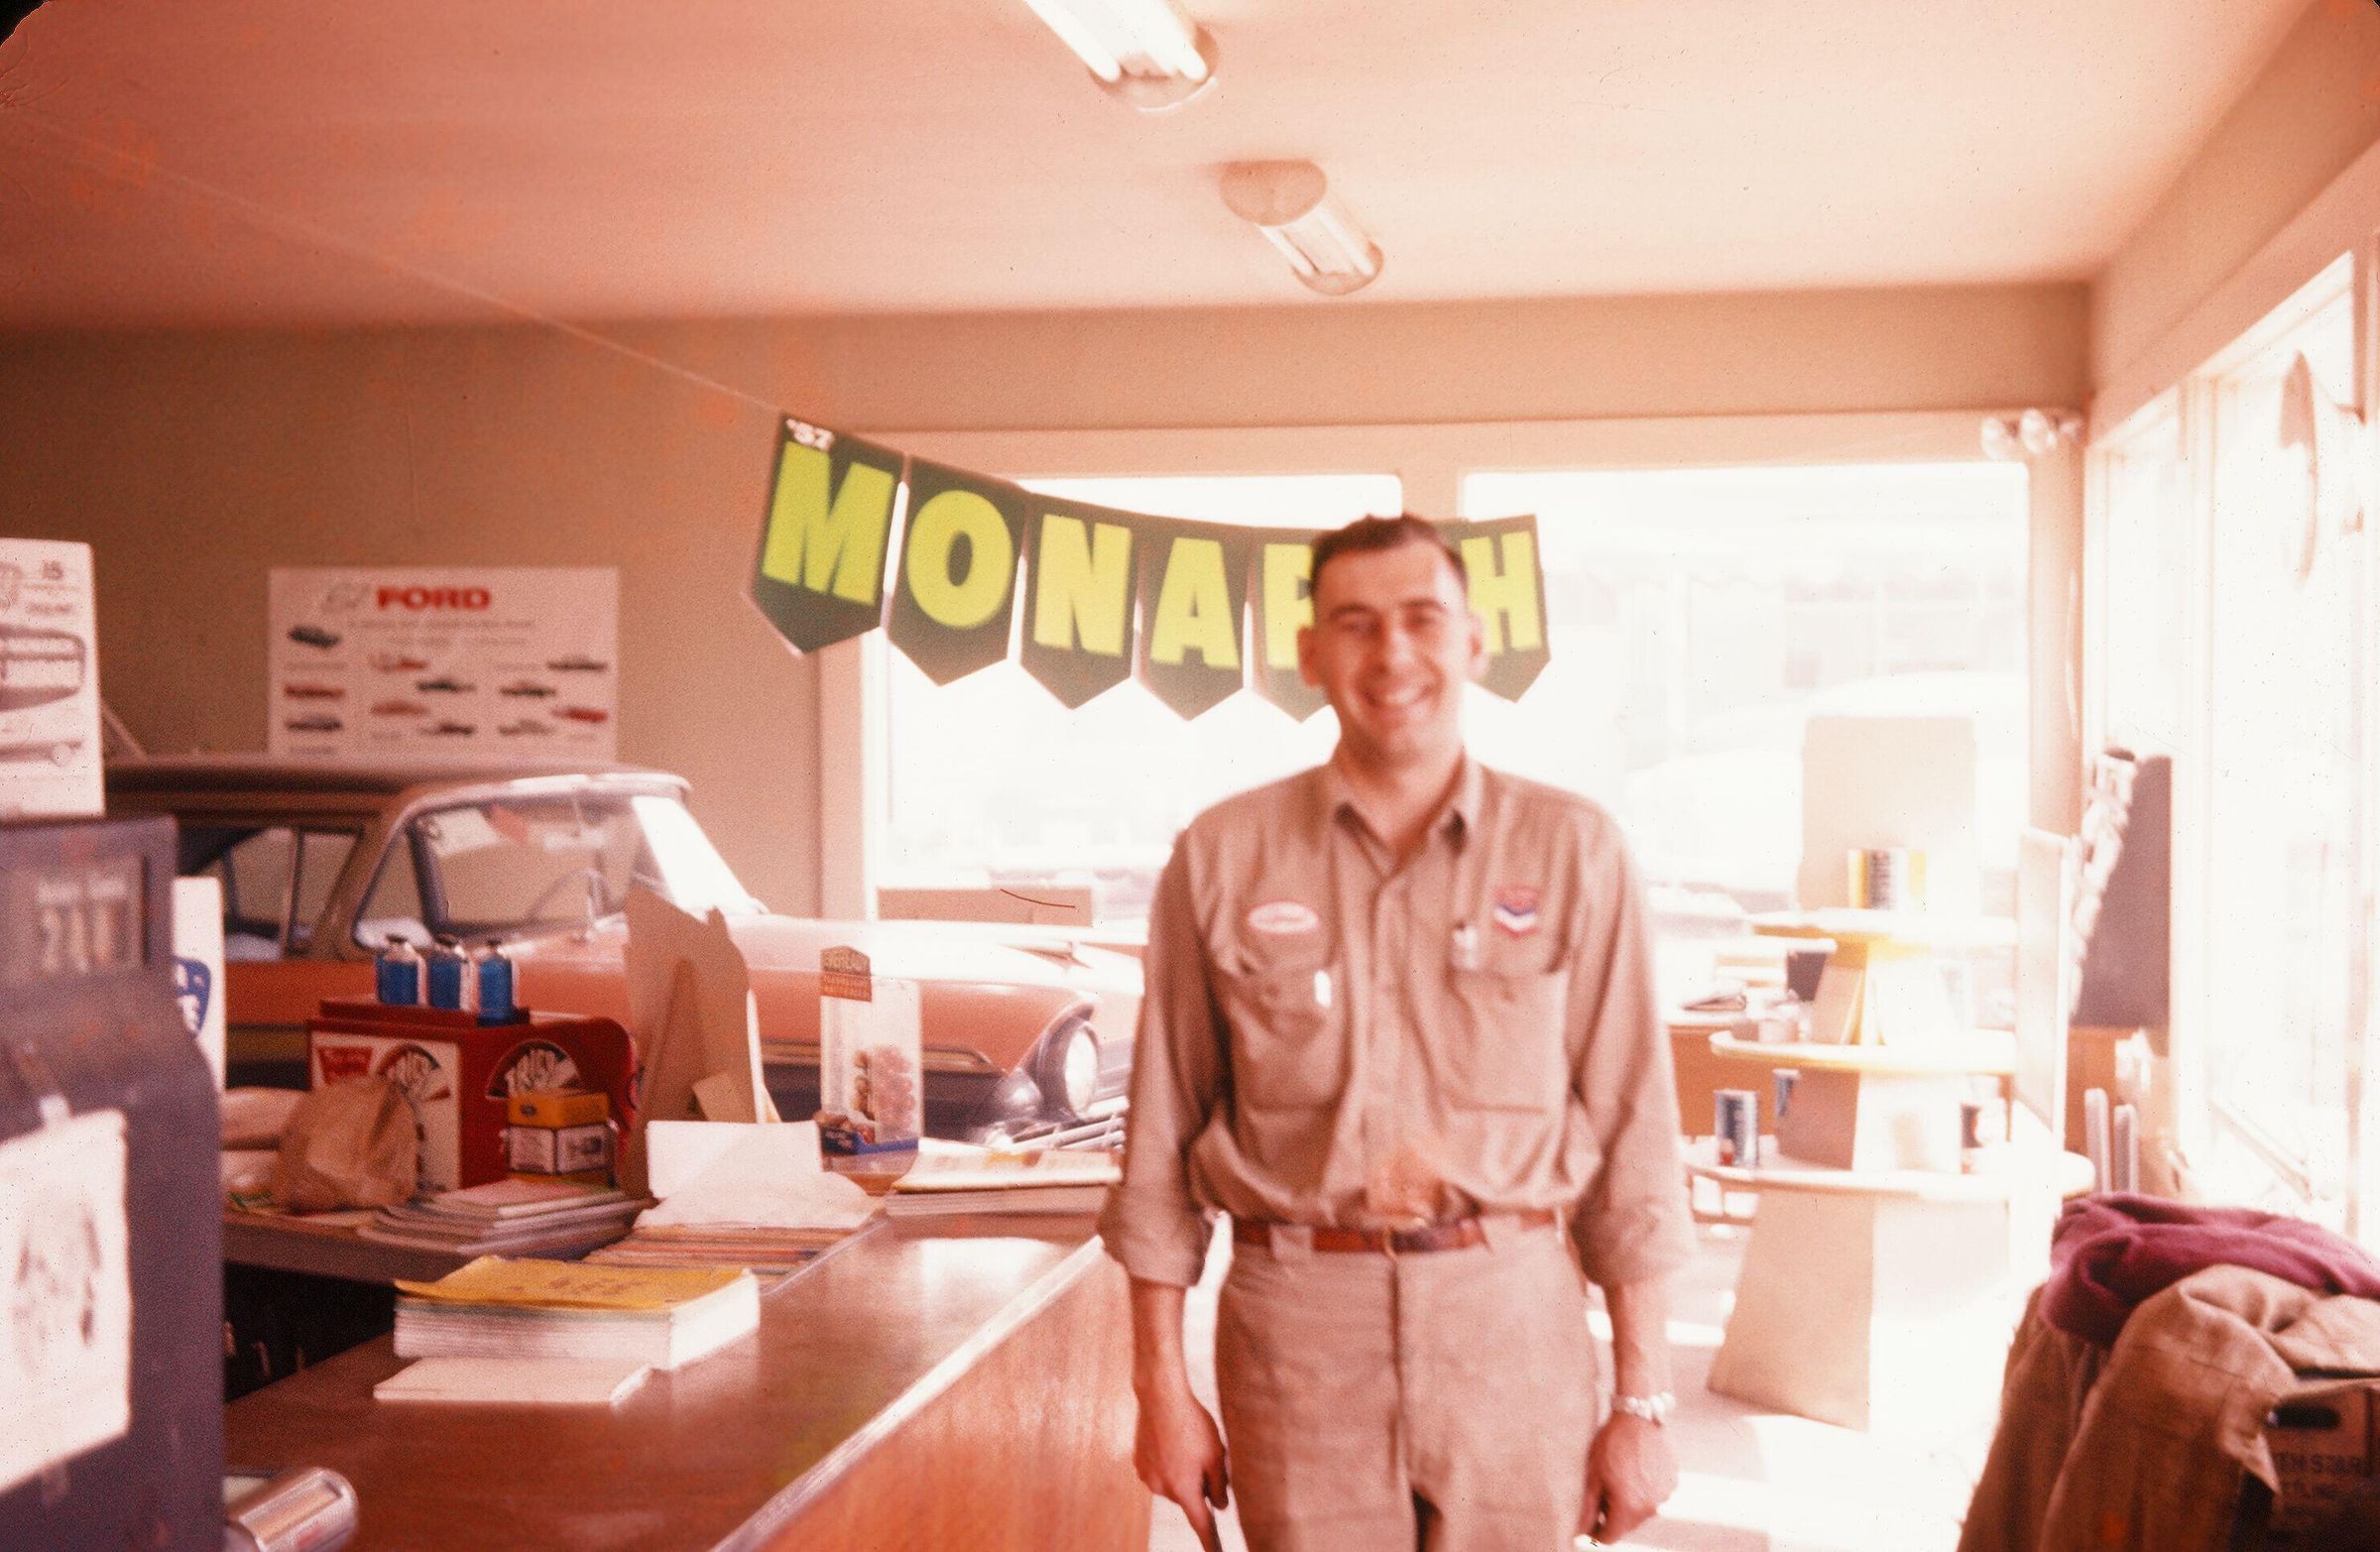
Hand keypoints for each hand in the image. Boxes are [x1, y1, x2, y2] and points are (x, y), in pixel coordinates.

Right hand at [1135, 1383, 1229, 1551]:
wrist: (1160, 1396)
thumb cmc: (1193, 1424)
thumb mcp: (1217, 1455)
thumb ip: (1220, 1486)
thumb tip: (1219, 1507)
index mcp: (1184, 1489)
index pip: (1202, 1524)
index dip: (1211, 1543)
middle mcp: (1162, 1488)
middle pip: (1188, 1496)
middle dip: (1199, 1483)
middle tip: (1205, 1453)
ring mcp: (1147, 1475)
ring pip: (1173, 1482)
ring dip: (1182, 1471)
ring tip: (1186, 1440)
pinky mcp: (1139, 1461)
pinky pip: (1159, 1470)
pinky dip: (1168, 1461)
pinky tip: (1172, 1439)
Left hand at [1578, 1413, 1677, 1544]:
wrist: (1638, 1416)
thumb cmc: (1611, 1444)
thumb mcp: (1593, 1477)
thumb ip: (1588, 1510)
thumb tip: (1580, 1534)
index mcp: (1628, 1508)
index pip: (1610, 1537)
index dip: (1596, 1532)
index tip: (1589, 1521)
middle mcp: (1650, 1507)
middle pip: (1627, 1525)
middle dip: (1613, 1514)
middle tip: (1603, 1489)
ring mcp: (1664, 1494)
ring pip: (1642, 1509)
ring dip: (1630, 1501)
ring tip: (1620, 1474)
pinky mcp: (1672, 1481)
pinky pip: (1655, 1495)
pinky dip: (1645, 1489)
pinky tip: (1635, 1467)